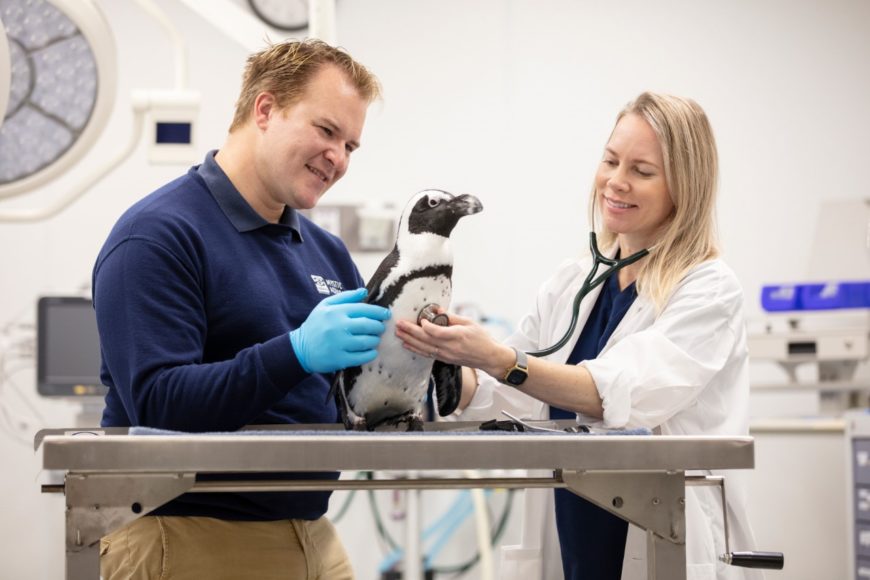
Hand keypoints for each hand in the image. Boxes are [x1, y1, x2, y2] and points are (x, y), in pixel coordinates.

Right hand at [290, 288, 390, 372]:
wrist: (300, 349)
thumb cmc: (316, 325)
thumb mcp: (326, 306)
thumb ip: (346, 297)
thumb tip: (364, 291)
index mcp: (336, 312)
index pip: (364, 309)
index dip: (379, 312)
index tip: (386, 315)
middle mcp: (339, 327)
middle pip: (369, 325)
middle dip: (378, 327)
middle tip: (380, 328)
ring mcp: (339, 344)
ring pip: (367, 341)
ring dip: (375, 340)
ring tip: (374, 339)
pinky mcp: (340, 359)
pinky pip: (362, 357)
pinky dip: (370, 354)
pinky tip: (371, 351)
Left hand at [395, 311, 511, 377]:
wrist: (488, 357)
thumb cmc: (481, 338)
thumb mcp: (469, 322)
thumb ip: (451, 317)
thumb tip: (436, 310)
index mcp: (457, 336)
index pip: (436, 332)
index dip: (426, 326)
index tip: (421, 318)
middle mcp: (450, 348)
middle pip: (426, 340)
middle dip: (410, 332)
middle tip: (398, 324)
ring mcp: (446, 355)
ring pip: (423, 348)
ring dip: (409, 340)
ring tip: (398, 333)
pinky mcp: (444, 359)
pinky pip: (426, 354)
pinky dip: (415, 349)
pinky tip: (406, 344)